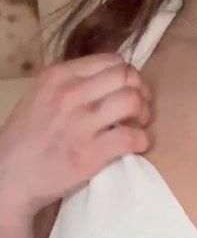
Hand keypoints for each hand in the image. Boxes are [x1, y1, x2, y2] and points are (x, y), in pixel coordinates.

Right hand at [0, 53, 152, 218]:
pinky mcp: (91, 153)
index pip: (111, 61)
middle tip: (138, 110)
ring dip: (143, 114)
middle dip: (140, 92)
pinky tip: (136, 145)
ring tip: (137, 126)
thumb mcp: (40, 96)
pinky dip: (142, 140)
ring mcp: (80, 123)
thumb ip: (71, 85)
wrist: (9, 176)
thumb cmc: (26, 139)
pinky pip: (132, 137)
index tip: (127, 91)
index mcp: (57, 76)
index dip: (127, 76)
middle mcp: (69, 94)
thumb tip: (107, 82)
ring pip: (132, 101)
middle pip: (127, 77)